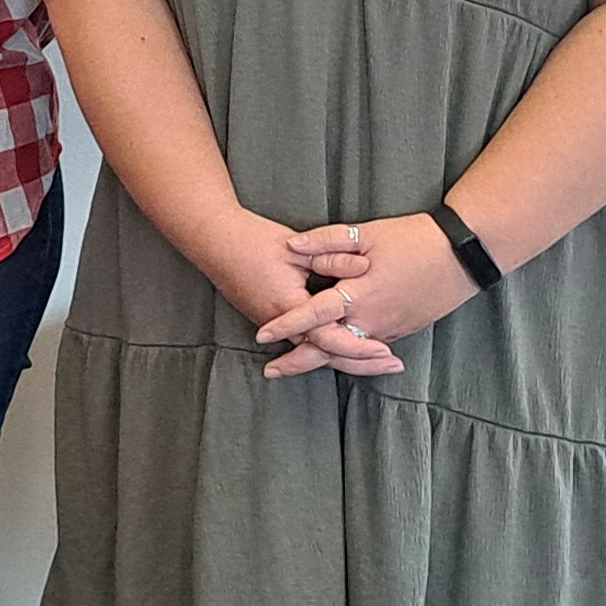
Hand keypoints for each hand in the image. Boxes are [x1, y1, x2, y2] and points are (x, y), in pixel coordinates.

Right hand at [177, 205, 397, 379]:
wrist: (212, 240)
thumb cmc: (252, 241)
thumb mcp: (298, 248)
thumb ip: (333, 258)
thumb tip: (366, 267)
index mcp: (289, 307)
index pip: (330, 339)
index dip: (360, 347)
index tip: (386, 350)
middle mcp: (281, 324)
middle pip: (325, 355)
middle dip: (360, 363)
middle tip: (392, 365)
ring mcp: (273, 324)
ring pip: (314, 351)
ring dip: (346, 357)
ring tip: (375, 360)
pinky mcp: (271, 319)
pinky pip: (304, 341)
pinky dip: (328, 347)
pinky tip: (346, 346)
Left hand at [257, 213, 476, 376]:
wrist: (463, 255)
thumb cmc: (414, 239)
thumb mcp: (367, 233)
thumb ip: (326, 241)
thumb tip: (290, 246)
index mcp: (360, 294)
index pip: (314, 314)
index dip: (286, 323)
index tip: (262, 334)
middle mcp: (372, 319)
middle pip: (328, 348)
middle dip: (298, 361)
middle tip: (270, 370)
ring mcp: (389, 329)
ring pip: (348, 353)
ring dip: (321, 361)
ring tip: (293, 366)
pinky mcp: (401, 331)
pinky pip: (367, 349)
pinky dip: (347, 356)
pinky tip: (331, 357)